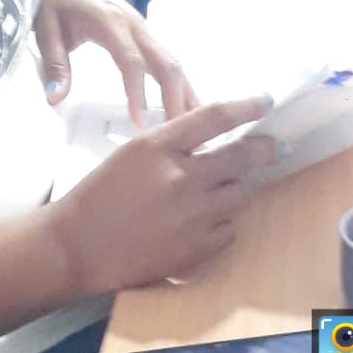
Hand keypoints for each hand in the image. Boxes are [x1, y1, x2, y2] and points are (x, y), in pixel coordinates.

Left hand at [34, 0, 196, 122]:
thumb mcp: (45, 29)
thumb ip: (55, 64)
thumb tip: (55, 99)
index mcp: (110, 21)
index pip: (131, 62)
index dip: (138, 92)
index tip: (140, 123)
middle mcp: (134, 23)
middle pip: (165, 62)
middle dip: (176, 98)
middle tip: (183, 134)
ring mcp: (141, 26)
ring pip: (171, 61)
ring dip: (185, 92)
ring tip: (195, 125)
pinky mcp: (141, 31)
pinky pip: (165, 58)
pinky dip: (178, 83)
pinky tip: (185, 104)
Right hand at [48, 98, 277, 292]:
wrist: (77, 246)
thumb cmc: (99, 197)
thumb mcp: (132, 154)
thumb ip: (173, 146)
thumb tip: (215, 144)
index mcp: (158, 147)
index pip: (214, 117)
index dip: (246, 106)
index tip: (266, 101)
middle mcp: (180, 178)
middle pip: (240, 157)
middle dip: (264, 150)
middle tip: (275, 147)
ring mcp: (192, 217)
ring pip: (240, 195)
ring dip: (236, 189)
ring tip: (222, 191)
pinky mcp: (196, 250)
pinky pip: (230, 230)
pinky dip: (222, 224)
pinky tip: (203, 223)